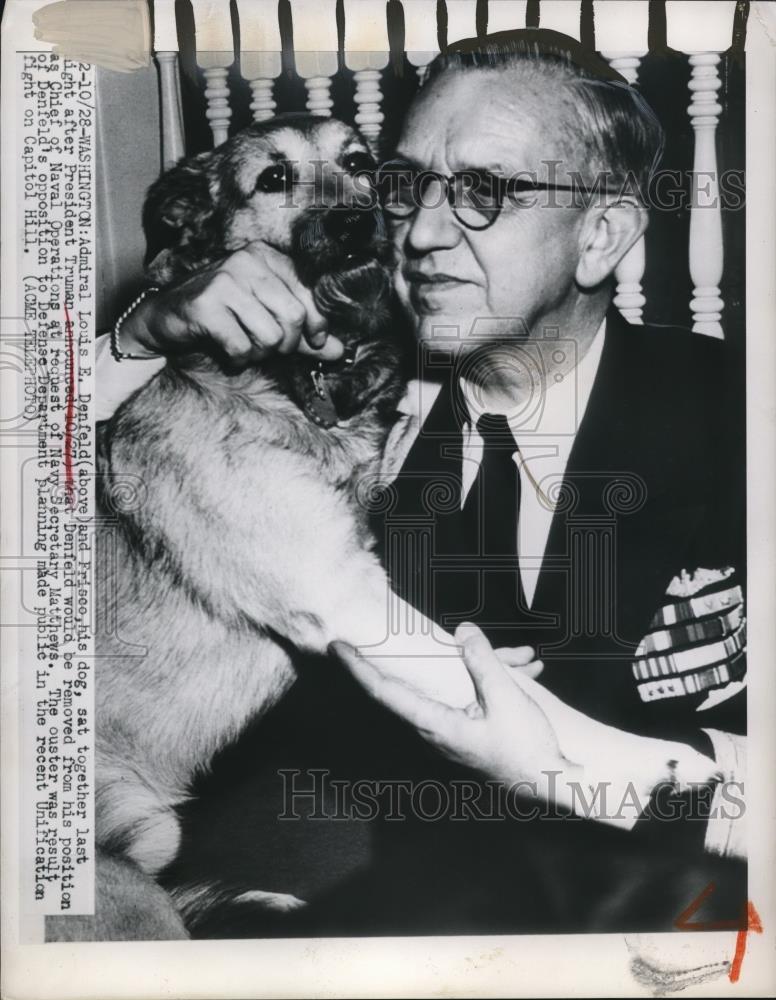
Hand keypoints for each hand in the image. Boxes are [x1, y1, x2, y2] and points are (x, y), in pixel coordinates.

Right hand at [120, 241, 343, 365]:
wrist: (167, 318)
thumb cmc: (224, 316)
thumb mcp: (267, 319)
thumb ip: (305, 335)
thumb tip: (341, 351)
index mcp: (267, 257)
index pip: (310, 296)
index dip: (318, 327)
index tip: (315, 341)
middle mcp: (247, 262)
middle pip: (293, 317)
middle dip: (287, 345)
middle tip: (270, 349)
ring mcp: (225, 281)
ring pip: (270, 336)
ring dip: (260, 353)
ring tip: (245, 346)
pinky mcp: (206, 305)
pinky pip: (242, 346)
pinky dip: (238, 358)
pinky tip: (227, 350)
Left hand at [331, 623, 575, 796]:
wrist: (559, 784)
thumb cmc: (528, 750)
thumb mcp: (506, 699)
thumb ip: (482, 662)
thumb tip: (462, 632)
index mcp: (436, 725)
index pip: (385, 692)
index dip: (359, 668)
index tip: (338, 647)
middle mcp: (438, 730)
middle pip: (420, 682)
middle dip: (437, 653)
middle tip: (430, 630)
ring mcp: (456, 732)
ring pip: (457, 685)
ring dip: (488, 666)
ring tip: (524, 659)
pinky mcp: (474, 731)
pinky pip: (476, 696)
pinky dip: (498, 679)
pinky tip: (529, 671)